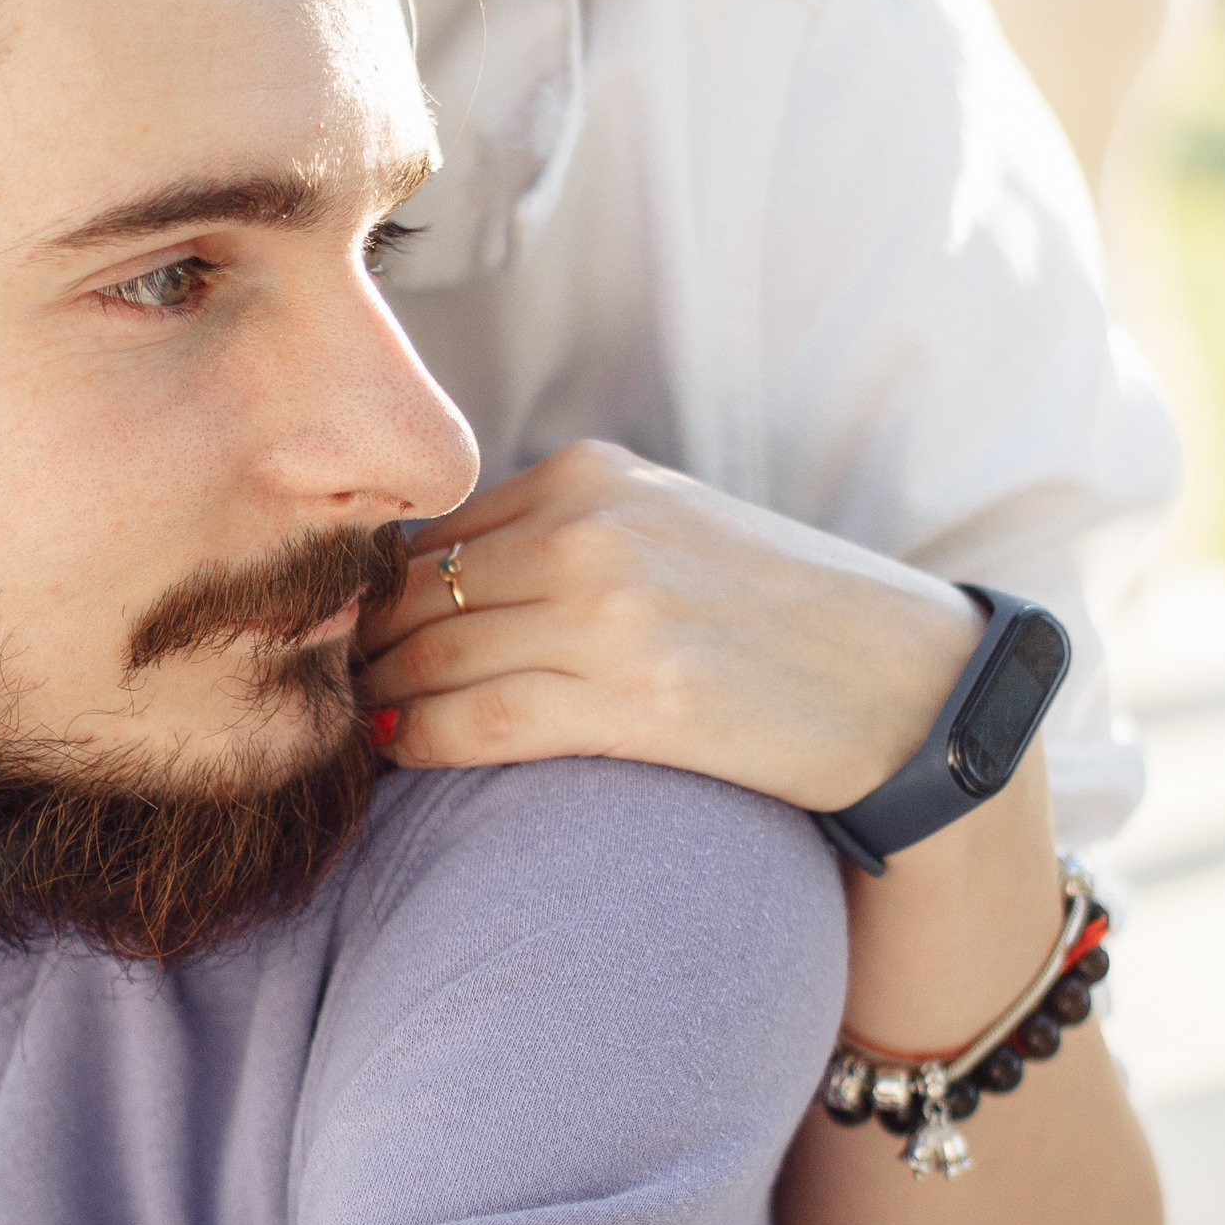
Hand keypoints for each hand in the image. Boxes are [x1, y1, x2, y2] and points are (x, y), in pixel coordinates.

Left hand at [358, 443, 980, 812]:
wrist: (907, 683)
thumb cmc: (777, 613)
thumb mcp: (664, 526)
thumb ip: (557, 532)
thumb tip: (422, 580)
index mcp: (591, 475)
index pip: (430, 529)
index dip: (369, 589)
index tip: (338, 632)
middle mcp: (590, 528)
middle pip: (413, 591)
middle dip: (357, 643)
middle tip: (317, 687)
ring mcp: (611, 610)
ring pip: (431, 654)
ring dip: (377, 694)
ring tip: (349, 724)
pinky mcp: (637, 699)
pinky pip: (479, 718)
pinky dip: (420, 736)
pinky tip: (399, 749)